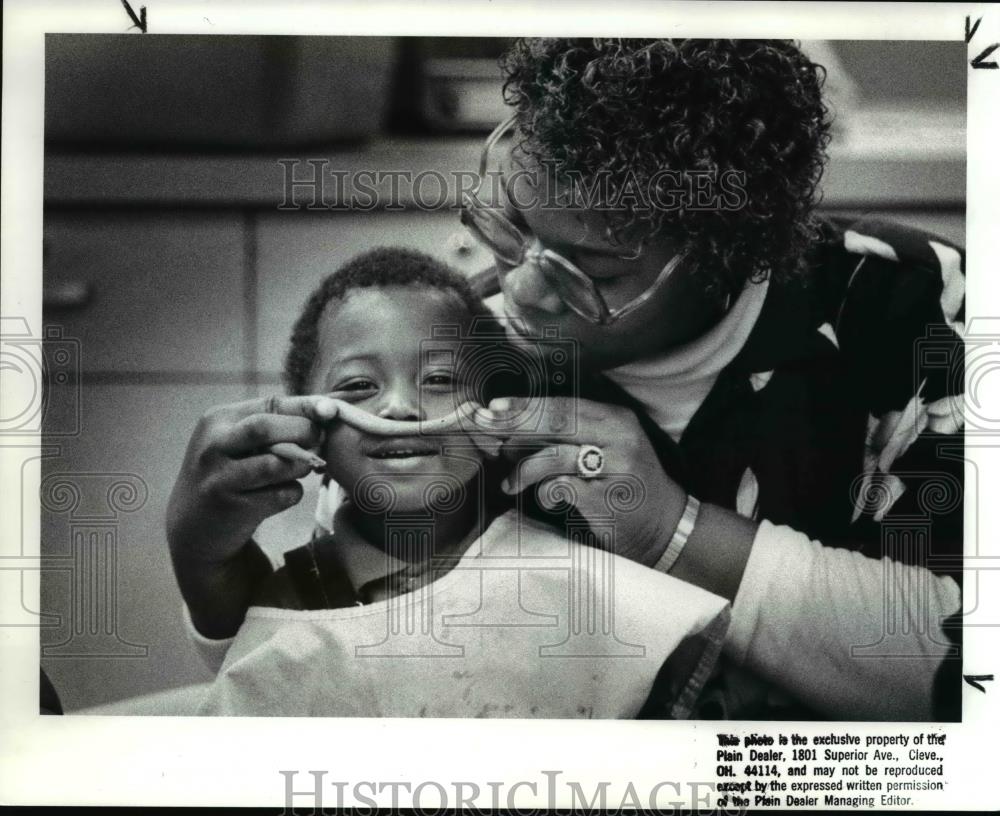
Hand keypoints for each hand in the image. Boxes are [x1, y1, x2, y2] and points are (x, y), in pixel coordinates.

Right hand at [166, 394, 338, 564]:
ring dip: (301, 465)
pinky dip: (293, 492)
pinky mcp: (232, 508)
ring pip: (276, 464)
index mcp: (218, 420)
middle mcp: (213, 445)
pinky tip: (283, 493)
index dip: (306, 406)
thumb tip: (328, 411)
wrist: (195, 526)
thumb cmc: (232, 473)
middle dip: (302, 433)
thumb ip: (276, 424)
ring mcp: (219, 477)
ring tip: (301, 468)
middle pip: (266, 427)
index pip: (270, 404)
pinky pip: (281, 495)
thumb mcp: (240, 442)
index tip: (331, 411)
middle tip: (318, 443)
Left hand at [469, 396, 688, 566]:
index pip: (563, 406)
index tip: (493, 408)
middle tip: (484, 429)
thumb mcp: (602, 451)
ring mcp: (618, 467)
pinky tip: (546, 501)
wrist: (666, 528)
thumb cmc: (623, 487)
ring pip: (555, 456)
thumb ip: (565, 439)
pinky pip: (563, 489)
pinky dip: (546, 494)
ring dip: (524, 470)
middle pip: (557, 422)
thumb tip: (510, 431)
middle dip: (515, 424)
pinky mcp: (610, 499)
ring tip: (509, 485)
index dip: (525, 405)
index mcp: (616, 419)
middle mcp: (620, 436)